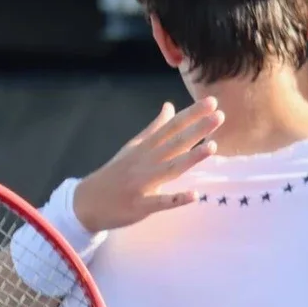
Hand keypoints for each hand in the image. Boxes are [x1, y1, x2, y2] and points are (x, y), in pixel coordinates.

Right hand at [72, 97, 223, 232]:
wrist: (87, 201)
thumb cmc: (115, 173)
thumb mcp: (133, 147)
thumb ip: (154, 128)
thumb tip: (170, 106)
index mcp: (145, 146)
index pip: (172, 126)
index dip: (192, 114)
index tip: (212, 101)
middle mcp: (146, 161)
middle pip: (174, 142)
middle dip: (197, 129)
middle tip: (220, 115)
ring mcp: (143, 183)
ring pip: (170, 168)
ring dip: (191, 158)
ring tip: (212, 146)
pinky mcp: (141, 205)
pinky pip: (161, 202)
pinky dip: (176, 198)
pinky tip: (194, 195)